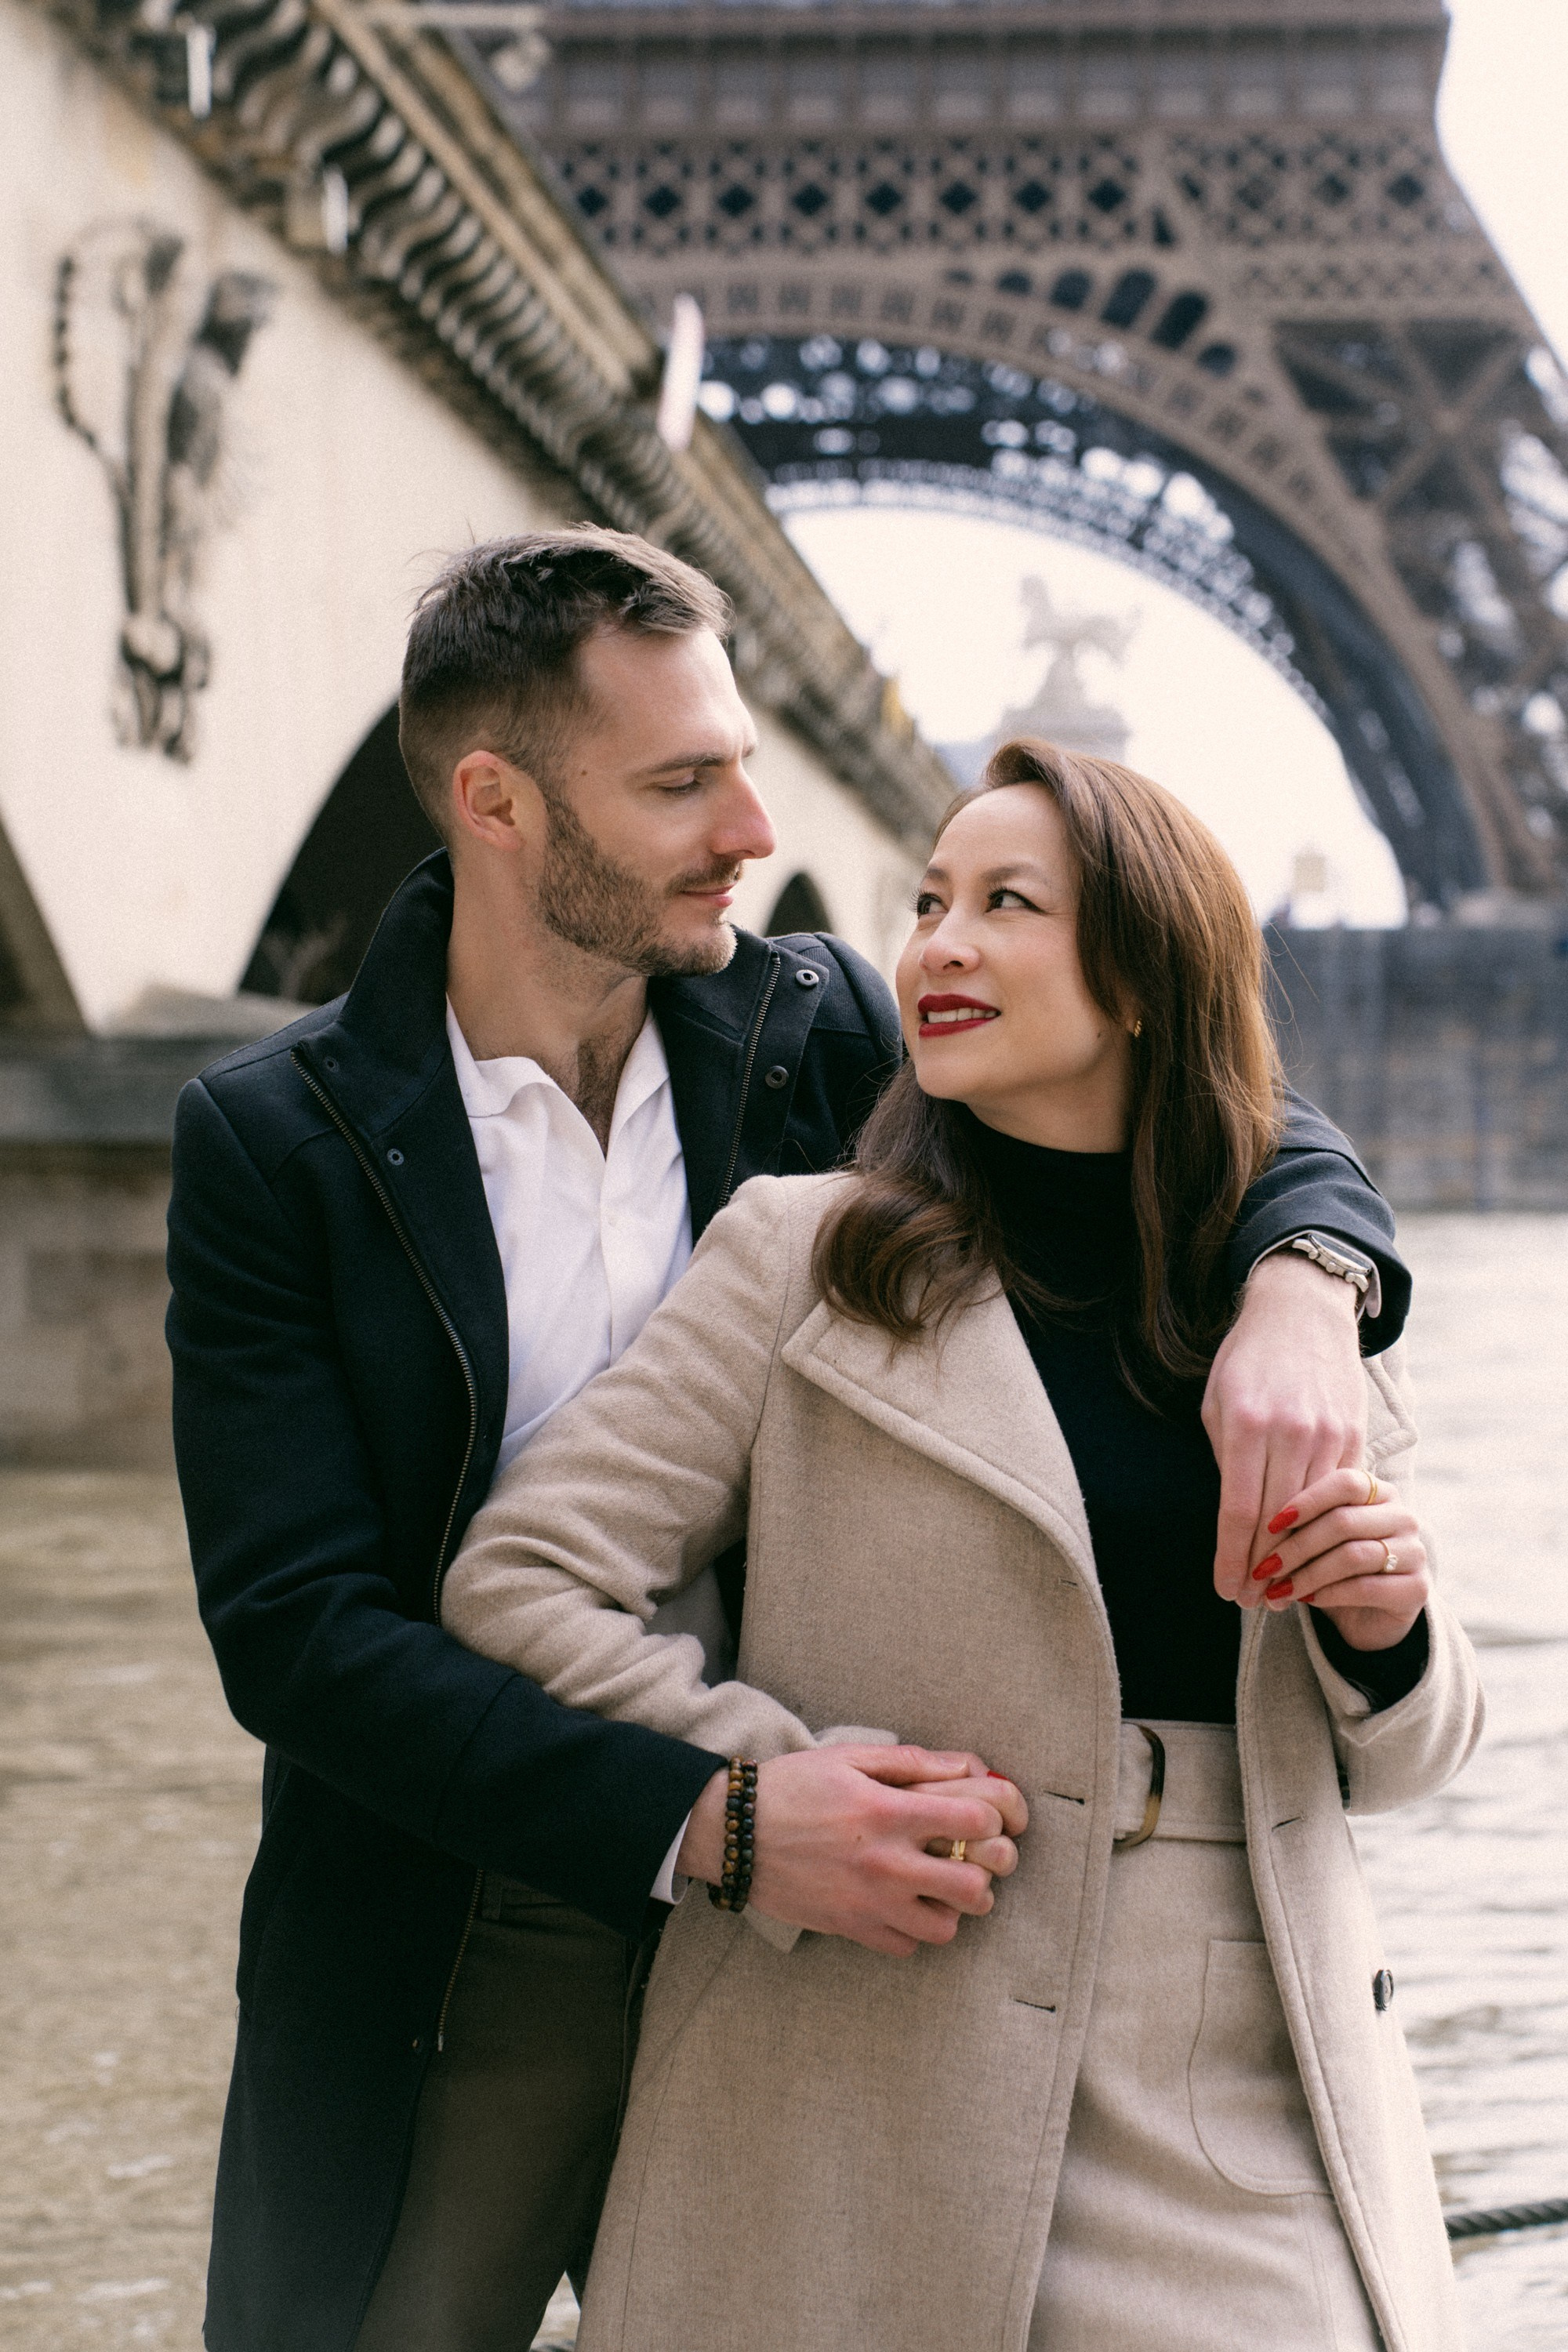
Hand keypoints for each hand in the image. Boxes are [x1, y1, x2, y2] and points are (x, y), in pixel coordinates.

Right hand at [677, 1746, 1028, 1958]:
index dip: (994, 1817)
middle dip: (986, 1872)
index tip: (986, 1815)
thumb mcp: (850, 1758)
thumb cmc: (792, 1786)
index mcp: (889, 1811)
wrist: (734, 1833)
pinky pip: (907, 1947)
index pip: (976, 1821)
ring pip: (947, 1927)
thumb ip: (913, 1761)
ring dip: (953, 1907)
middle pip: (974, 1885)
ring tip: (939, 1886)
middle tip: (972, 1859)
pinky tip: (904, 1905)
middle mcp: (886, 1862)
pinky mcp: (851, 1929)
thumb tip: (969, 1764)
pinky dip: (914, 1930)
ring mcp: (870, 1902)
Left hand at [1203, 1251, 1364, 1606]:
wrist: (1302, 1313)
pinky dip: (1323, 1527)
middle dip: (1261, 1568)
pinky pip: (1338, 1494)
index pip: (1239, 1511)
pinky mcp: (1353, 1435)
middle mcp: (1291, 1432)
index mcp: (1246, 1424)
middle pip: (1276, 1522)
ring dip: (1295, 1557)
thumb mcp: (1218, 1403)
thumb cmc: (1247, 1360)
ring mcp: (1328, 1434)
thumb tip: (1234, 1520)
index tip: (1225, 1591)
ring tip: (1277, 1588)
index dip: (1232, 1558)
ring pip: (1312, 1515)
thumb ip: (1226, 1460)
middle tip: (1249, 1602)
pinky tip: (1310, 1551)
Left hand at [1249, 1466, 1427, 1649]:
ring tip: (1277, 1589)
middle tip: (1263, 1567)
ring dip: (1307, 1574)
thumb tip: (1258, 1526)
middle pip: (1343, 1521)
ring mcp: (1415, 1552)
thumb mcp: (1318, 1537)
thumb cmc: (1336, 1565)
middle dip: (1296, 1546)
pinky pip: (1365, 1587)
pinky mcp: (1417, 1589)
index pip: (1344, 1482)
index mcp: (1380, 1491)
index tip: (1270, 1524)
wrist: (1371, 1614)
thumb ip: (1301, 1523)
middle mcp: (1403, 1516)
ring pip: (1352, 1555)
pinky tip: (1305, 1599)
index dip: (1305, 1501)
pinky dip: (1328, 1594)